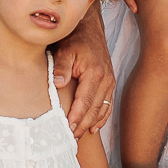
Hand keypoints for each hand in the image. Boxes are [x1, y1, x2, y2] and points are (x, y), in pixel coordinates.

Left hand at [52, 6, 115, 135]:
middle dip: (82, 125)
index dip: (77, 117)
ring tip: (79, 136)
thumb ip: (61, 67)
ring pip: (102, 109)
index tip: (67, 129)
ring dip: (91, 124)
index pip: (85, 102)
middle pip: (94, 109)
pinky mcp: (110, 82)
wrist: (90, 28)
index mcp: (94, 73)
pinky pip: (108, 104)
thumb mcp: (65, 50)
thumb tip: (57, 84)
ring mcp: (110, 82)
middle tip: (71, 138)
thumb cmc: (75, 39)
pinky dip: (102, 118)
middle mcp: (106, 79)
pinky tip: (94, 128)